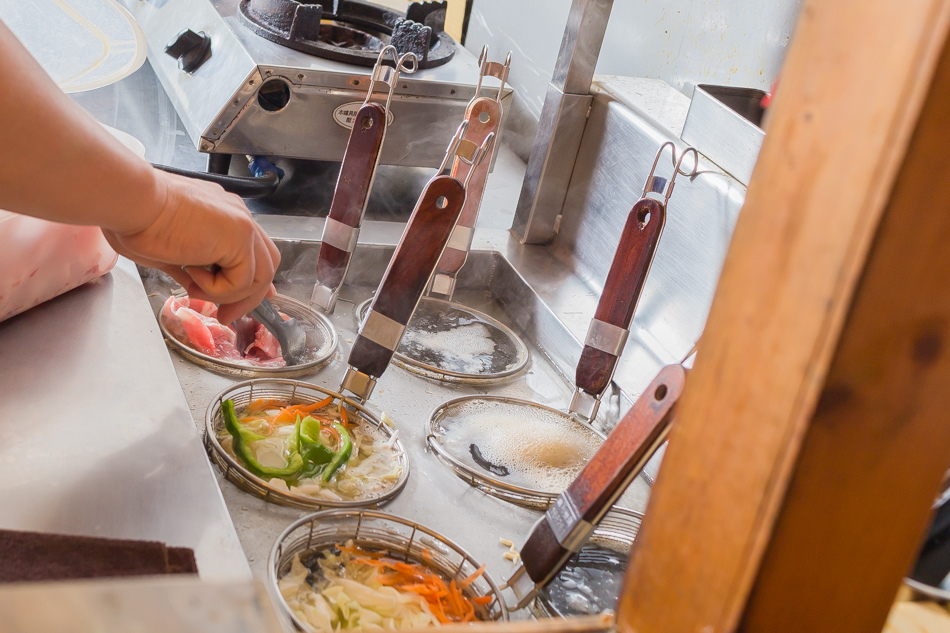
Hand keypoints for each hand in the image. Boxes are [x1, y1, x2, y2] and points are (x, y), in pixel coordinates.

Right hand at [103, 169, 279, 323]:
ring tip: (194, 287)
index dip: (251, 280)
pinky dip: (217, 289)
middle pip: (266, 264)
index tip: (241, 301)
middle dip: (247, 296)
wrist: (132, 202)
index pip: (253, 251)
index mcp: (223, 214)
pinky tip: (191, 272)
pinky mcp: (241, 237)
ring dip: (228, 294)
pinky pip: (243, 281)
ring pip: (260, 276)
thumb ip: (191, 267)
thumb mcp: (168, 252)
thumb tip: (196, 285)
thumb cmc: (136, 220)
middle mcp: (238, 216)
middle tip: (224, 315)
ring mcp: (243, 225)